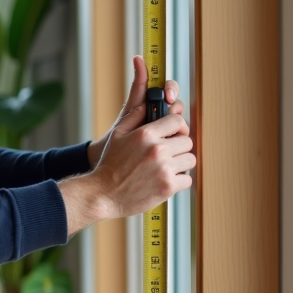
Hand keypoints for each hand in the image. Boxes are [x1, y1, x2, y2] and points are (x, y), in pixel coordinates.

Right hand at [62, 56, 194, 235]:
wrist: (102, 194)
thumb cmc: (109, 164)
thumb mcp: (118, 133)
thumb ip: (136, 114)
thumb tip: (147, 99)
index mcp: (146, 133)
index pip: (178, 120)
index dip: (177, 126)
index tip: (172, 133)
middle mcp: (158, 149)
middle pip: (187, 140)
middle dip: (179, 146)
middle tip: (168, 152)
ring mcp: (164, 169)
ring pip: (190, 159)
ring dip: (181, 163)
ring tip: (166, 167)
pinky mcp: (168, 187)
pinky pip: (188, 179)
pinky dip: (179, 181)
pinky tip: (165, 181)